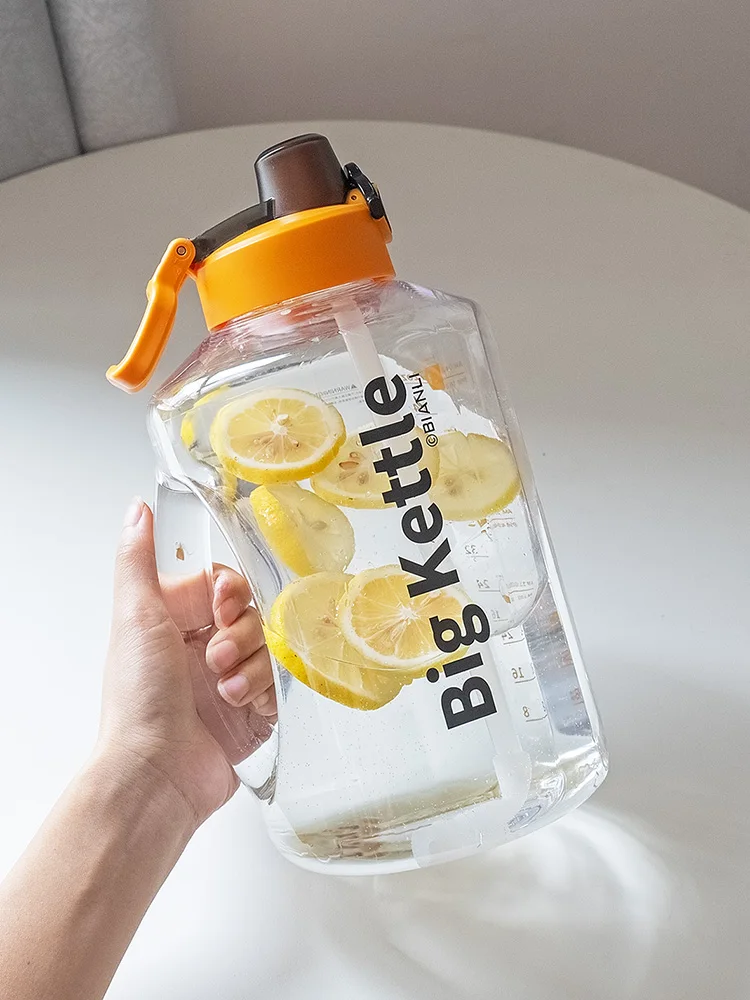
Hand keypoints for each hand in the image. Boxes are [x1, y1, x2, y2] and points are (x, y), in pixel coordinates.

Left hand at [96, 497, 275, 829]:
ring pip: (272, 649)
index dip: (230, 592)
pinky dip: (266, 694)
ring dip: (253, 667)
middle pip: (254, 614)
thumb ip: (137, 559)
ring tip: (226, 691)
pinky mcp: (253, 713)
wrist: (156, 775)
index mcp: (176, 622)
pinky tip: (244, 709)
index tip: (220, 607)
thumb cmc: (138, 699)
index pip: (225, 585)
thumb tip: (136, 509)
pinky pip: (283, 686)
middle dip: (242, 633)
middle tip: (216, 657)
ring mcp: (231, 681)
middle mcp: (204, 648)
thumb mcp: (134, 617)